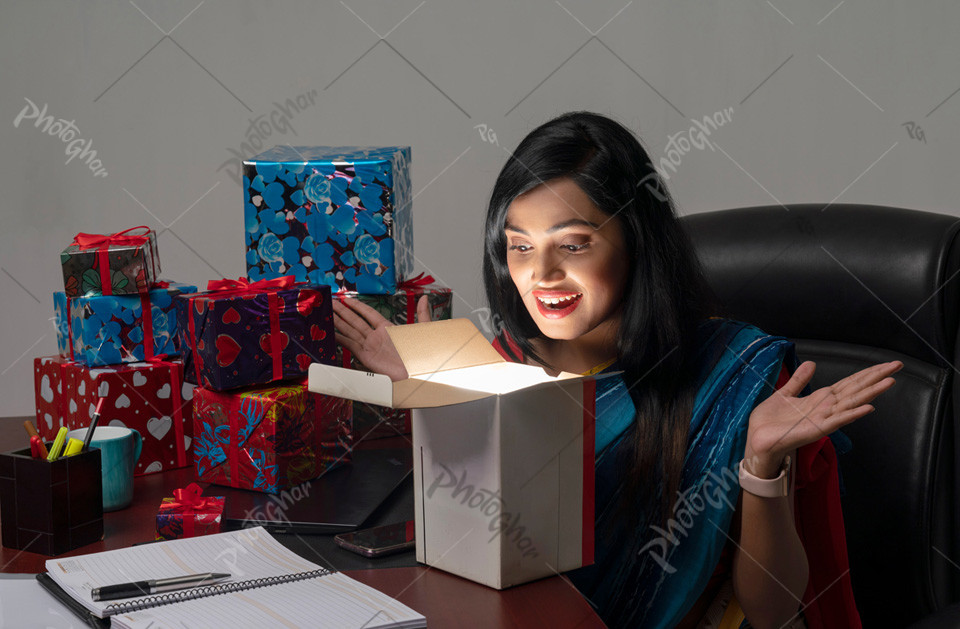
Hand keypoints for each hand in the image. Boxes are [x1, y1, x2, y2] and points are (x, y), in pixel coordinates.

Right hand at [332, 296, 432, 381]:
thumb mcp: (424, 330)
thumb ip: (423, 313)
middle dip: (343, 311)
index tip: (347, 299)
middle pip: (355, 321)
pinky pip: (350, 345)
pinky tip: (331, 331)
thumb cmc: (422, 354)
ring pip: (350, 331)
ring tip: (327, 312)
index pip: (369, 313)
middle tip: (331, 302)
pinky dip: (340, 338)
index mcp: (388, 328)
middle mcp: (376, 337)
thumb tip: (425, 298)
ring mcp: (370, 347)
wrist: (419, 374)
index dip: (358, 306)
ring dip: (338, 321)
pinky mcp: (366, 357)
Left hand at [744, 360, 902, 476]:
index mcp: (820, 399)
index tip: (886, 364)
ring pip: (852, 402)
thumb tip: (811, 363)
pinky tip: (867, 407)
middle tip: (897, 366)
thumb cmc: (770, 421)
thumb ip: (799, 380)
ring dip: (871, 392)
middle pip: (856, 389)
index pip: (849, 382)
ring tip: (889, 382)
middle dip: (876, 377)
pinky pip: (837, 420)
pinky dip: (852, 413)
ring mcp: (824, 418)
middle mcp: (826, 407)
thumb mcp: (784, 394)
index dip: (867, 373)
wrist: (757, 440)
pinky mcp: (816, 429)